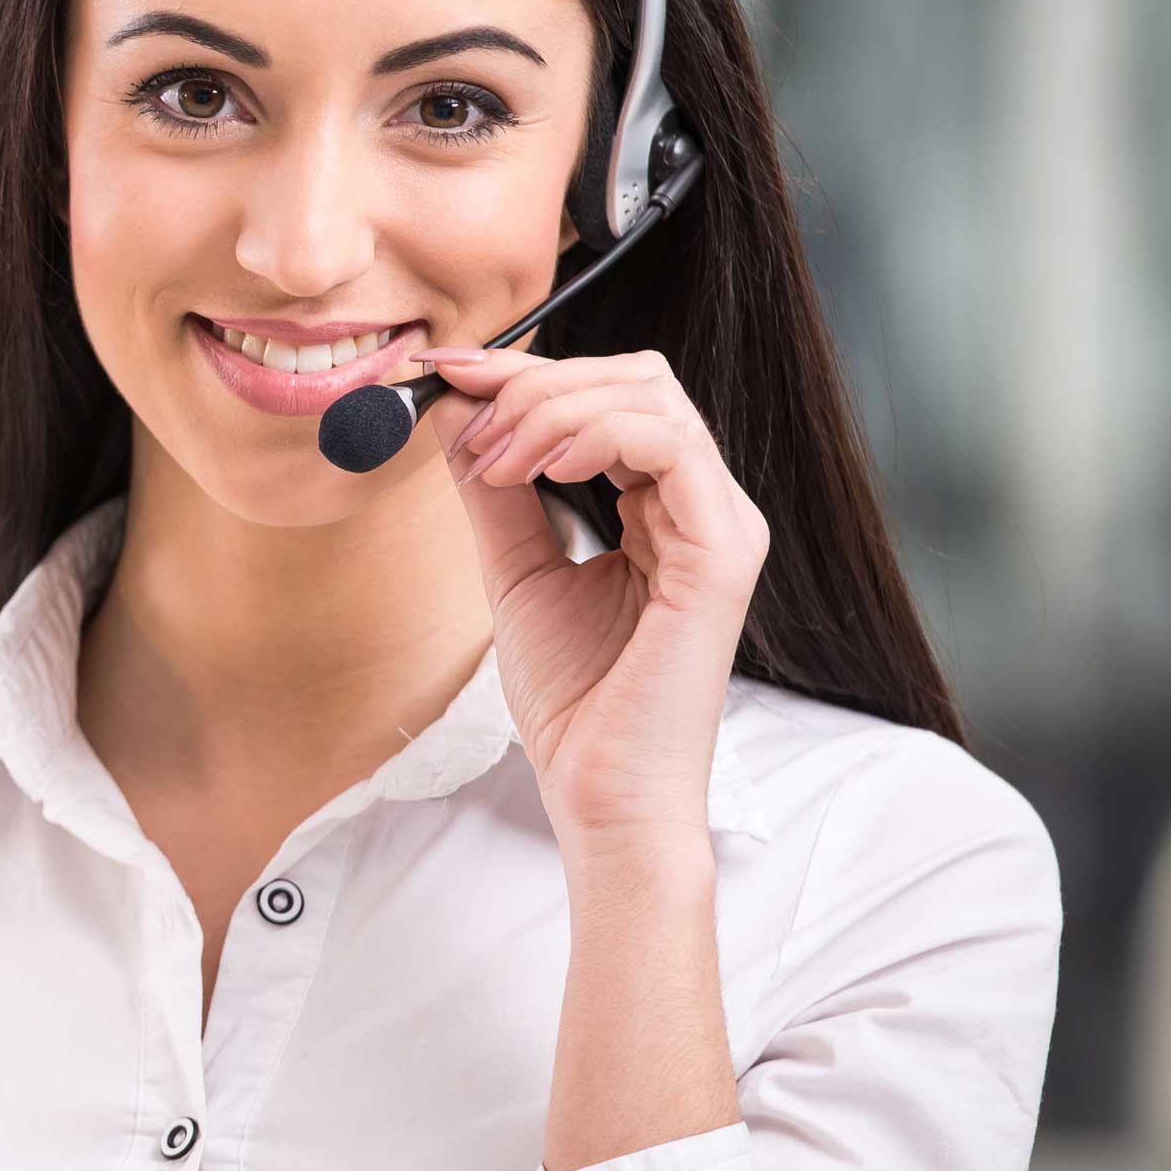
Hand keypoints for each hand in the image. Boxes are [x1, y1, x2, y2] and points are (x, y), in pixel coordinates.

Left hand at [415, 345, 768, 852]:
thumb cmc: (575, 702)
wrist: (601, 795)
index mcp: (668, 508)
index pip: (613, 397)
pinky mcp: (723, 554)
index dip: (529, 375)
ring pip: (651, 398)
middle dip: (540, 383)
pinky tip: (541, 469)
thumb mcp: (516, 570)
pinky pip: (670, 446)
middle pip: (638, 379)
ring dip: (553, 410)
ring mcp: (723, 525)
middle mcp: (705, 506)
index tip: (447, 377)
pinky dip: (594, 435)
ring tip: (497, 461)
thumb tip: (453, 409)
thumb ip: (493, 490)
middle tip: (470, 424)